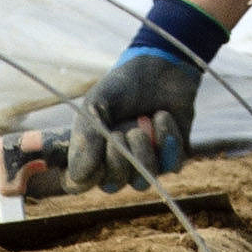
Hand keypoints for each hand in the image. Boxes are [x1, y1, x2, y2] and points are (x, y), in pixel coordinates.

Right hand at [69, 44, 201, 189]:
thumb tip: (80, 176)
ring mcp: (145, 161)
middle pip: (112, 185)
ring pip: (142, 182)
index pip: (79, 183)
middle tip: (121, 131)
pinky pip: (170, 166)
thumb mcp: (96, 105)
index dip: (83, 179)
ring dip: (142, 152)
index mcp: (91, 151)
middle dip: (117, 159)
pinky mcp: (172, 155)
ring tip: (143, 121)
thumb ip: (85, 138)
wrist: (160, 66)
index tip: (92, 161)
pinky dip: (167, 141)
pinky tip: (162, 116)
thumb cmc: (122, 86)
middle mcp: (116, 162)